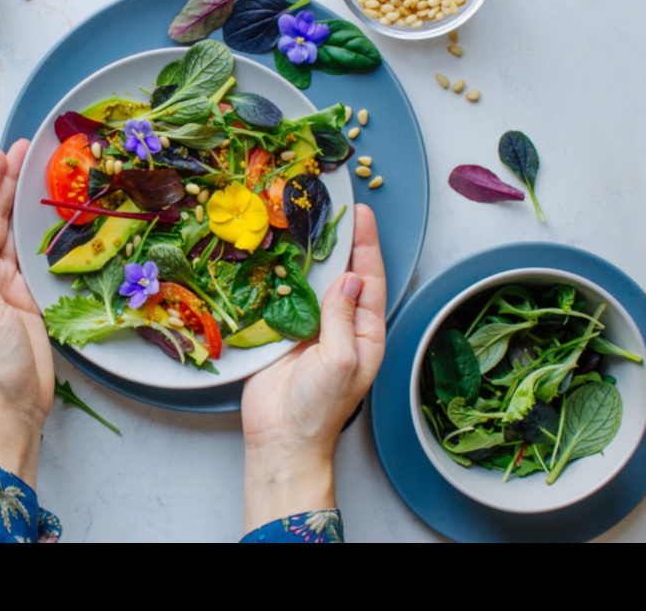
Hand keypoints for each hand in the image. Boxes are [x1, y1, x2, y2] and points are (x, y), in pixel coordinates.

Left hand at [0, 139, 52, 487]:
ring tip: (30, 166)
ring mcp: (0, 283)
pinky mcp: (23, 294)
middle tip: (20, 148)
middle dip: (1, 182)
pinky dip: (32, 228)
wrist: (14, 404)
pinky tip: (40, 209)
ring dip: (16, 199)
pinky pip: (25, 252)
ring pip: (8, 231)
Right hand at [241, 204, 385, 532]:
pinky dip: (282, 275)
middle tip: (331, 206)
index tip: (360, 213)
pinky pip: (285, 297)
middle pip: (343, 273)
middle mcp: (341, 326)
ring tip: (303, 221)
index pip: (369, 278)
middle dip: (340, 241)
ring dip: (310, 254)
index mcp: (365, 332)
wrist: (281, 439)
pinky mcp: (283, 333)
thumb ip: (342, 316)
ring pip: (314, 282)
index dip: (365, 244)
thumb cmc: (318, 408)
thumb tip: (346, 276)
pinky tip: (275, 255)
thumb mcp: (340, 360)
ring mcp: (312, 328)